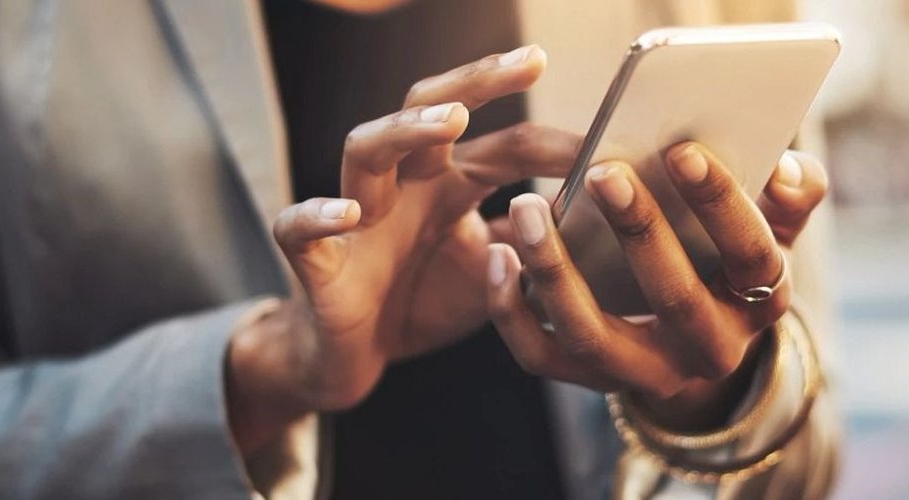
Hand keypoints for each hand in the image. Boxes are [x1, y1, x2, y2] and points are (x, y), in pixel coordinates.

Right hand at [227, 46, 580, 450]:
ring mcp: (356, 217)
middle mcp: (402, 185)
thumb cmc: (420, 301)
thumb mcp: (495, 273)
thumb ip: (535, 241)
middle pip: (429, 108)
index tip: (609, 139)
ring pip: (365, 148)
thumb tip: (600, 216)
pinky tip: (348, 212)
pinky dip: (319, 215)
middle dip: (477, 81)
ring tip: (453, 120)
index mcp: (447, 183)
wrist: (351, 358)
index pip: (505, 145)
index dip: (555, 142)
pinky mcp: (316, 262)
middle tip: (530, 61)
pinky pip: (299, 228)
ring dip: (407, 130)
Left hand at [486, 143, 828, 430]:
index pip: (751, 255)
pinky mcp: (590, 380)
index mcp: (759, 302)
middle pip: (674, 297)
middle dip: (639, 231)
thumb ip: (791, 195)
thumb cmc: (727, 257)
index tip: (683, 151)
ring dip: (555, 270)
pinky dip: (511, 310)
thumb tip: (790, 168)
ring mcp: (645, 372)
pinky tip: (498, 254)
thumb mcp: (772, 229)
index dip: (722, 204)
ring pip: (593, 335)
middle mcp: (707, 350)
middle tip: (603, 170)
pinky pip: (541, 356)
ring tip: (527, 207)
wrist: (696, 337)